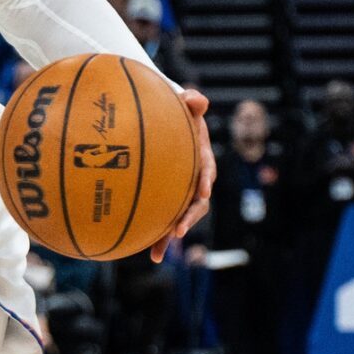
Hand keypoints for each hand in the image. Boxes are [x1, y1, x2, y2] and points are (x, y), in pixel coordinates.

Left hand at [153, 88, 216, 262]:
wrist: (167, 126)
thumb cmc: (177, 115)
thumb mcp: (184, 106)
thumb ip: (191, 102)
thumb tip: (198, 99)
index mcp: (202, 159)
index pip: (207, 170)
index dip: (206, 181)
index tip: (204, 192)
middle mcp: (195, 181)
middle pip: (196, 204)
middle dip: (188, 218)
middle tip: (178, 229)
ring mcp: (181, 194)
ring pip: (179, 218)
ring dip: (169, 235)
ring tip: (157, 253)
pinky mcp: (166, 202)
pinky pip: (162, 220)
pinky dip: (155, 237)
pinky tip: (147, 253)